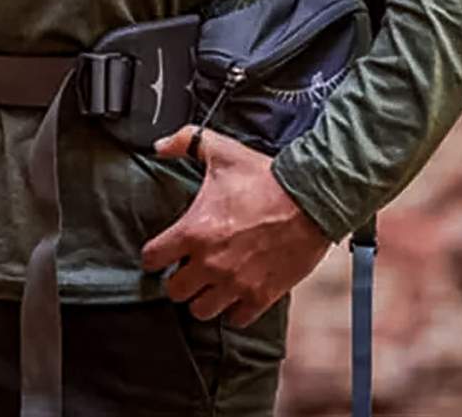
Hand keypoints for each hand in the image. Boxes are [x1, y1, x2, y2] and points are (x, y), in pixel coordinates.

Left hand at [140, 127, 331, 326]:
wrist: (309, 199)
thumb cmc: (264, 178)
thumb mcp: (221, 151)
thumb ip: (186, 142)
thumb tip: (161, 146)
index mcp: (194, 231)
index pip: (153, 259)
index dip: (154, 254)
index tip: (162, 251)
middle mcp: (210, 263)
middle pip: (175, 291)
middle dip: (177, 279)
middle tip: (187, 268)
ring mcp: (236, 283)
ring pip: (201, 311)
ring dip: (203, 297)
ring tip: (209, 284)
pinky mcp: (261, 296)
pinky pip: (236, 319)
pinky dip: (233, 309)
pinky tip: (235, 292)